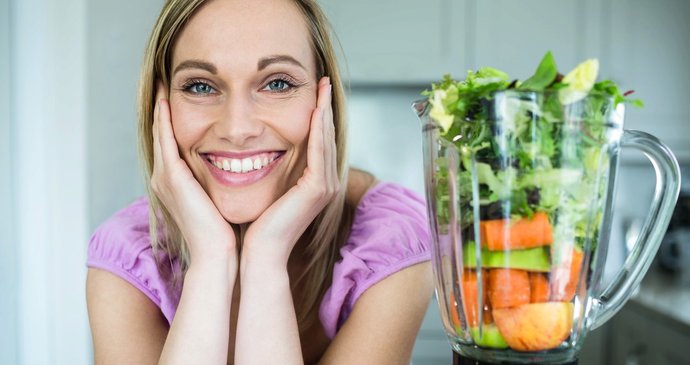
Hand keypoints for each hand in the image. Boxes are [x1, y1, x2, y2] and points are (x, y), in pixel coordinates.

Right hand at [150, 83, 236, 262]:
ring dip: (161, 107)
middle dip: (162, 108)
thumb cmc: (226, 232)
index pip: (172, 144)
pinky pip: (165, 140)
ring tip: (163, 83)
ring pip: (160, 133)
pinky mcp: (172, 178)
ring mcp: (165, 178)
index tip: (179, 98)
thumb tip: (238, 168)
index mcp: (176, 184)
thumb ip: (220, 182)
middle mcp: (165, 178)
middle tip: (165, 81)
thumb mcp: (220, 199)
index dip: (172, 120)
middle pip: (161, 134)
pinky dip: (164, 120)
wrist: (218, 254)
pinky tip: (165, 100)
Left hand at [242, 76, 339, 264]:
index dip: (319, 116)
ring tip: (323, 87)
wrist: (260, 251)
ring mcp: (326, 187)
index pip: (320, 143)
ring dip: (324, 111)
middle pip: (328, 137)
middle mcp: (327, 184)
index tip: (315, 92)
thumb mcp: (271, 187)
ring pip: (326, 140)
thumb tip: (266, 149)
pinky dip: (318, 129)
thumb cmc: (259, 222)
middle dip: (325, 107)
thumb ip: (277, 169)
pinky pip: (319, 152)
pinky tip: (315, 110)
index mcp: (317, 184)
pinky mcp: (317, 189)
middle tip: (323, 81)